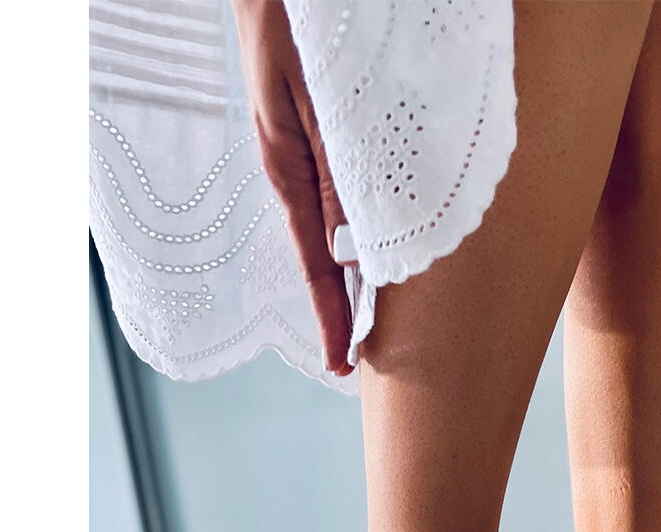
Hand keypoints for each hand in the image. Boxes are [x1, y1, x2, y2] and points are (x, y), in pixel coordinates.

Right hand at [230, 0, 355, 375]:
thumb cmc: (302, 29)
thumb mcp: (318, 109)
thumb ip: (337, 179)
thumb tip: (351, 254)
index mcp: (292, 174)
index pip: (318, 268)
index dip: (333, 319)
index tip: (341, 367)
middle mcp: (297, 173)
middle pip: (326, 258)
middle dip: (344, 309)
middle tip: (359, 360)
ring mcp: (305, 157)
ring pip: (336, 232)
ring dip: (353, 276)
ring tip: (368, 322)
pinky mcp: (317, 138)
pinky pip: (339, 201)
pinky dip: (356, 236)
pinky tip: (368, 253)